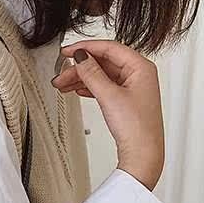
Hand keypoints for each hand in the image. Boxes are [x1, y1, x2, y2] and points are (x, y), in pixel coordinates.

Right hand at [52, 40, 164, 190]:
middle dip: (80, 67)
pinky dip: (89, 87)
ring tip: (63, 84)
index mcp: (141, 67)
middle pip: (103, 62)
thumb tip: (80, 57)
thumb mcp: (110, 96)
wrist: (142, 154)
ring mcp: (132, 87)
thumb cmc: (137, 128)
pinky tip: (77, 89)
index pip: (109, 48)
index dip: (86, 48)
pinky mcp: (125, 100)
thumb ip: (92, 74)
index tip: (67, 52)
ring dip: (81, 78)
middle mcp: (138, 74)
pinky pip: (104, 86)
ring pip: (101, 74)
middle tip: (61, 74)